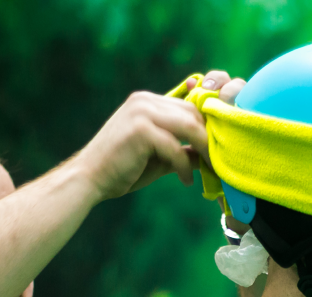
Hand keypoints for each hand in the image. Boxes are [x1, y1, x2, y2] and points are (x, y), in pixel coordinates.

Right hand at [72, 70, 245, 202]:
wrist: (90, 178)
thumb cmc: (125, 169)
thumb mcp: (161, 157)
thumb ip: (184, 150)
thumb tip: (209, 156)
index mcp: (149, 101)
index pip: (190, 106)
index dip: (209, 128)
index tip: (222, 149)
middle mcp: (145, 101)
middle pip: (194, 113)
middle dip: (210, 138)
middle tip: (220, 162)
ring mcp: (142, 112)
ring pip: (189, 127)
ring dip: (204, 151)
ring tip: (210, 170)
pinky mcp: (140, 130)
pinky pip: (175, 147)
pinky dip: (184, 166)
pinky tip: (186, 181)